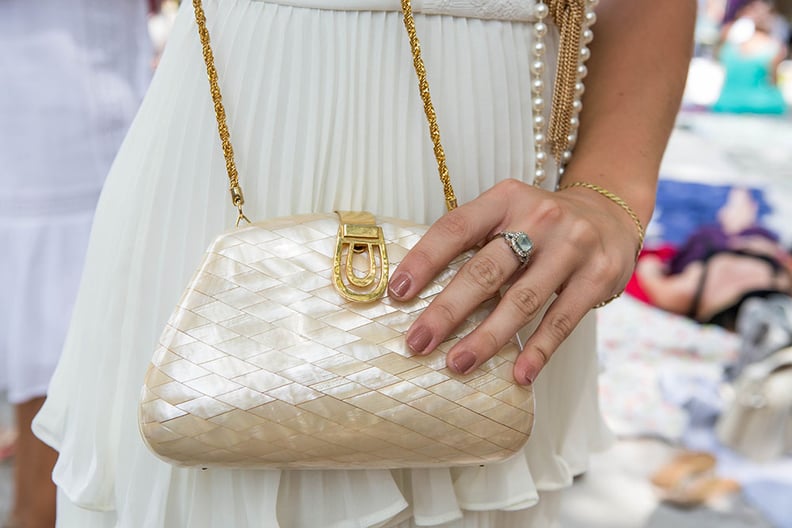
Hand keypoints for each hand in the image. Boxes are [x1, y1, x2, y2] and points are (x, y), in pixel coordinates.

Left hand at [387, 178, 639, 384]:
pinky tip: (519, 374)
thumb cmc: (540, 223)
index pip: (456, 228)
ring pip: (521, 301)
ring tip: (457, 364)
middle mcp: (539, 217)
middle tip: (418, 343)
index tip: (396, 292)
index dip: (423, 260)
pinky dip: (538, 350)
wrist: (610, 212)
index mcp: (505, 198)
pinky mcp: (598, 276)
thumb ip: (473, 241)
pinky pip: (561, 320)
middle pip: (485, 270)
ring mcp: (571, 247)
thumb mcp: (507, 212)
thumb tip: (417, 289)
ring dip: (486, 338)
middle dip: (447, 311)